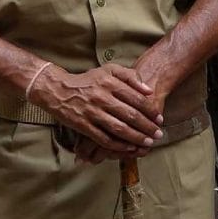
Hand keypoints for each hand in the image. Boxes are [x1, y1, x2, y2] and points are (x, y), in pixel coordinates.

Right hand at [37, 62, 162, 157]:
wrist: (58, 90)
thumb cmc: (87, 80)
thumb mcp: (108, 70)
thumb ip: (130, 76)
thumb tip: (148, 90)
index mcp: (110, 83)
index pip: (136, 98)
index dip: (150, 110)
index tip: (159, 118)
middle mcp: (102, 97)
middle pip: (130, 115)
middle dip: (147, 127)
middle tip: (158, 134)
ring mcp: (92, 112)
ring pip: (119, 129)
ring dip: (136, 138)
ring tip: (148, 143)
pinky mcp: (83, 125)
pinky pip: (104, 138)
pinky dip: (118, 145)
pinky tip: (129, 148)